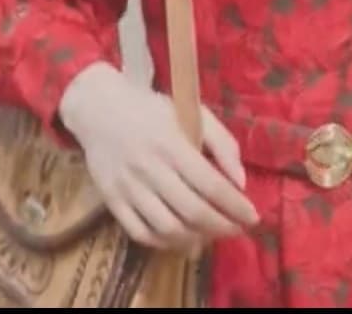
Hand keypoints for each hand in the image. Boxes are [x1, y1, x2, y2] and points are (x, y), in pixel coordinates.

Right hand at [56, 63, 256, 255]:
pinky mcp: (112, 200)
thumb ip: (223, 143)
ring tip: (211, 235)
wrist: (99, 108)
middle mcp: (149, 168)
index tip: (253, 217)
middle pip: (192, 211)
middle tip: (237, 230)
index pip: (210, 184)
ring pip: (167, 228)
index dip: (235, 206)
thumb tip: (240, 182)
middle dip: (222, 227)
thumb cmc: (152, 110)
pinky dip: (165, 243)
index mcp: (171, 144)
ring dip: (196, 239)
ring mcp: (128, 187)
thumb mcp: (193, 112)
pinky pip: (140, 233)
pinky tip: (181, 238)